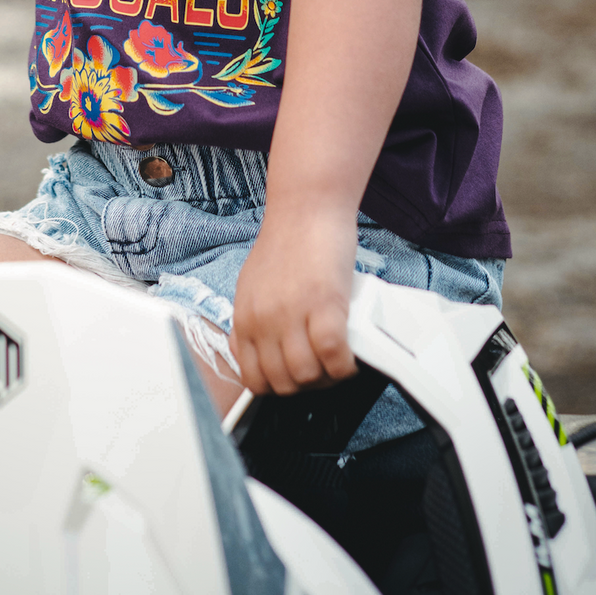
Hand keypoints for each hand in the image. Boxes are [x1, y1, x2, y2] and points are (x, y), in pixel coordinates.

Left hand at [231, 211, 357, 395]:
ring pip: (308, 377)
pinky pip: (334, 357)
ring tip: (339, 360)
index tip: (296, 378)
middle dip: (307, 385)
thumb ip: (254, 319)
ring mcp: (292, 314)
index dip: (278, 387)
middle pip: (283, 384)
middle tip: (324, 369)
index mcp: (244, 317)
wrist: (306, 207)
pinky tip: (351, 355)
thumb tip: (256, 351)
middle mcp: (264, 320)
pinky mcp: (324, 305)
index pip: (253, 379)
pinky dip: (345, 365)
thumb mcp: (253, 285)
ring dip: (328, 377)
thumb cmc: (286, 241)